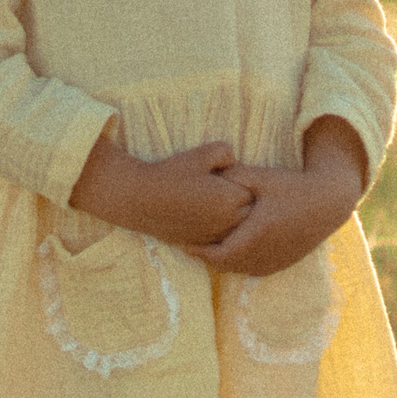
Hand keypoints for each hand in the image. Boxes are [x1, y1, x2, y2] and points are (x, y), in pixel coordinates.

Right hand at [70, 136, 252, 246]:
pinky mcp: (203, 245)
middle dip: (244, 202)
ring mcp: (215, 236)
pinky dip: (220, 229)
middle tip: (226, 189)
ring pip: (239, 229)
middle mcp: (227, 223)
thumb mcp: (202, 153)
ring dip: (234, 218)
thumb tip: (237, 163)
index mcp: (232, 200)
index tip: (231, 177)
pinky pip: (223, 239)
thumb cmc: (171, 174)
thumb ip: (228, 152)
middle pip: (251, 213)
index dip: (245, 182)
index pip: (256, 192)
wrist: (141, 200)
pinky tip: (206, 216)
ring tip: (216, 203)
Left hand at [185, 117, 366, 276]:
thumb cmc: (291, 187)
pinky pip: (251, 269)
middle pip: (224, 265)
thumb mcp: (261, 177)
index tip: (185, 242)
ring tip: (207, 245)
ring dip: (222, 260)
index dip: (198, 251)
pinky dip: (238, 261)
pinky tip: (231, 247)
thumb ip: (233, 176)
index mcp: (256, 234)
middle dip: (207, 256)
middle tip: (191, 244)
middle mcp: (264, 254)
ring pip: (237, 269)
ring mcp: (274, 262)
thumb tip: (207, 174)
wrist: (327, 204)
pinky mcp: (280, 264)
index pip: (217, 255)